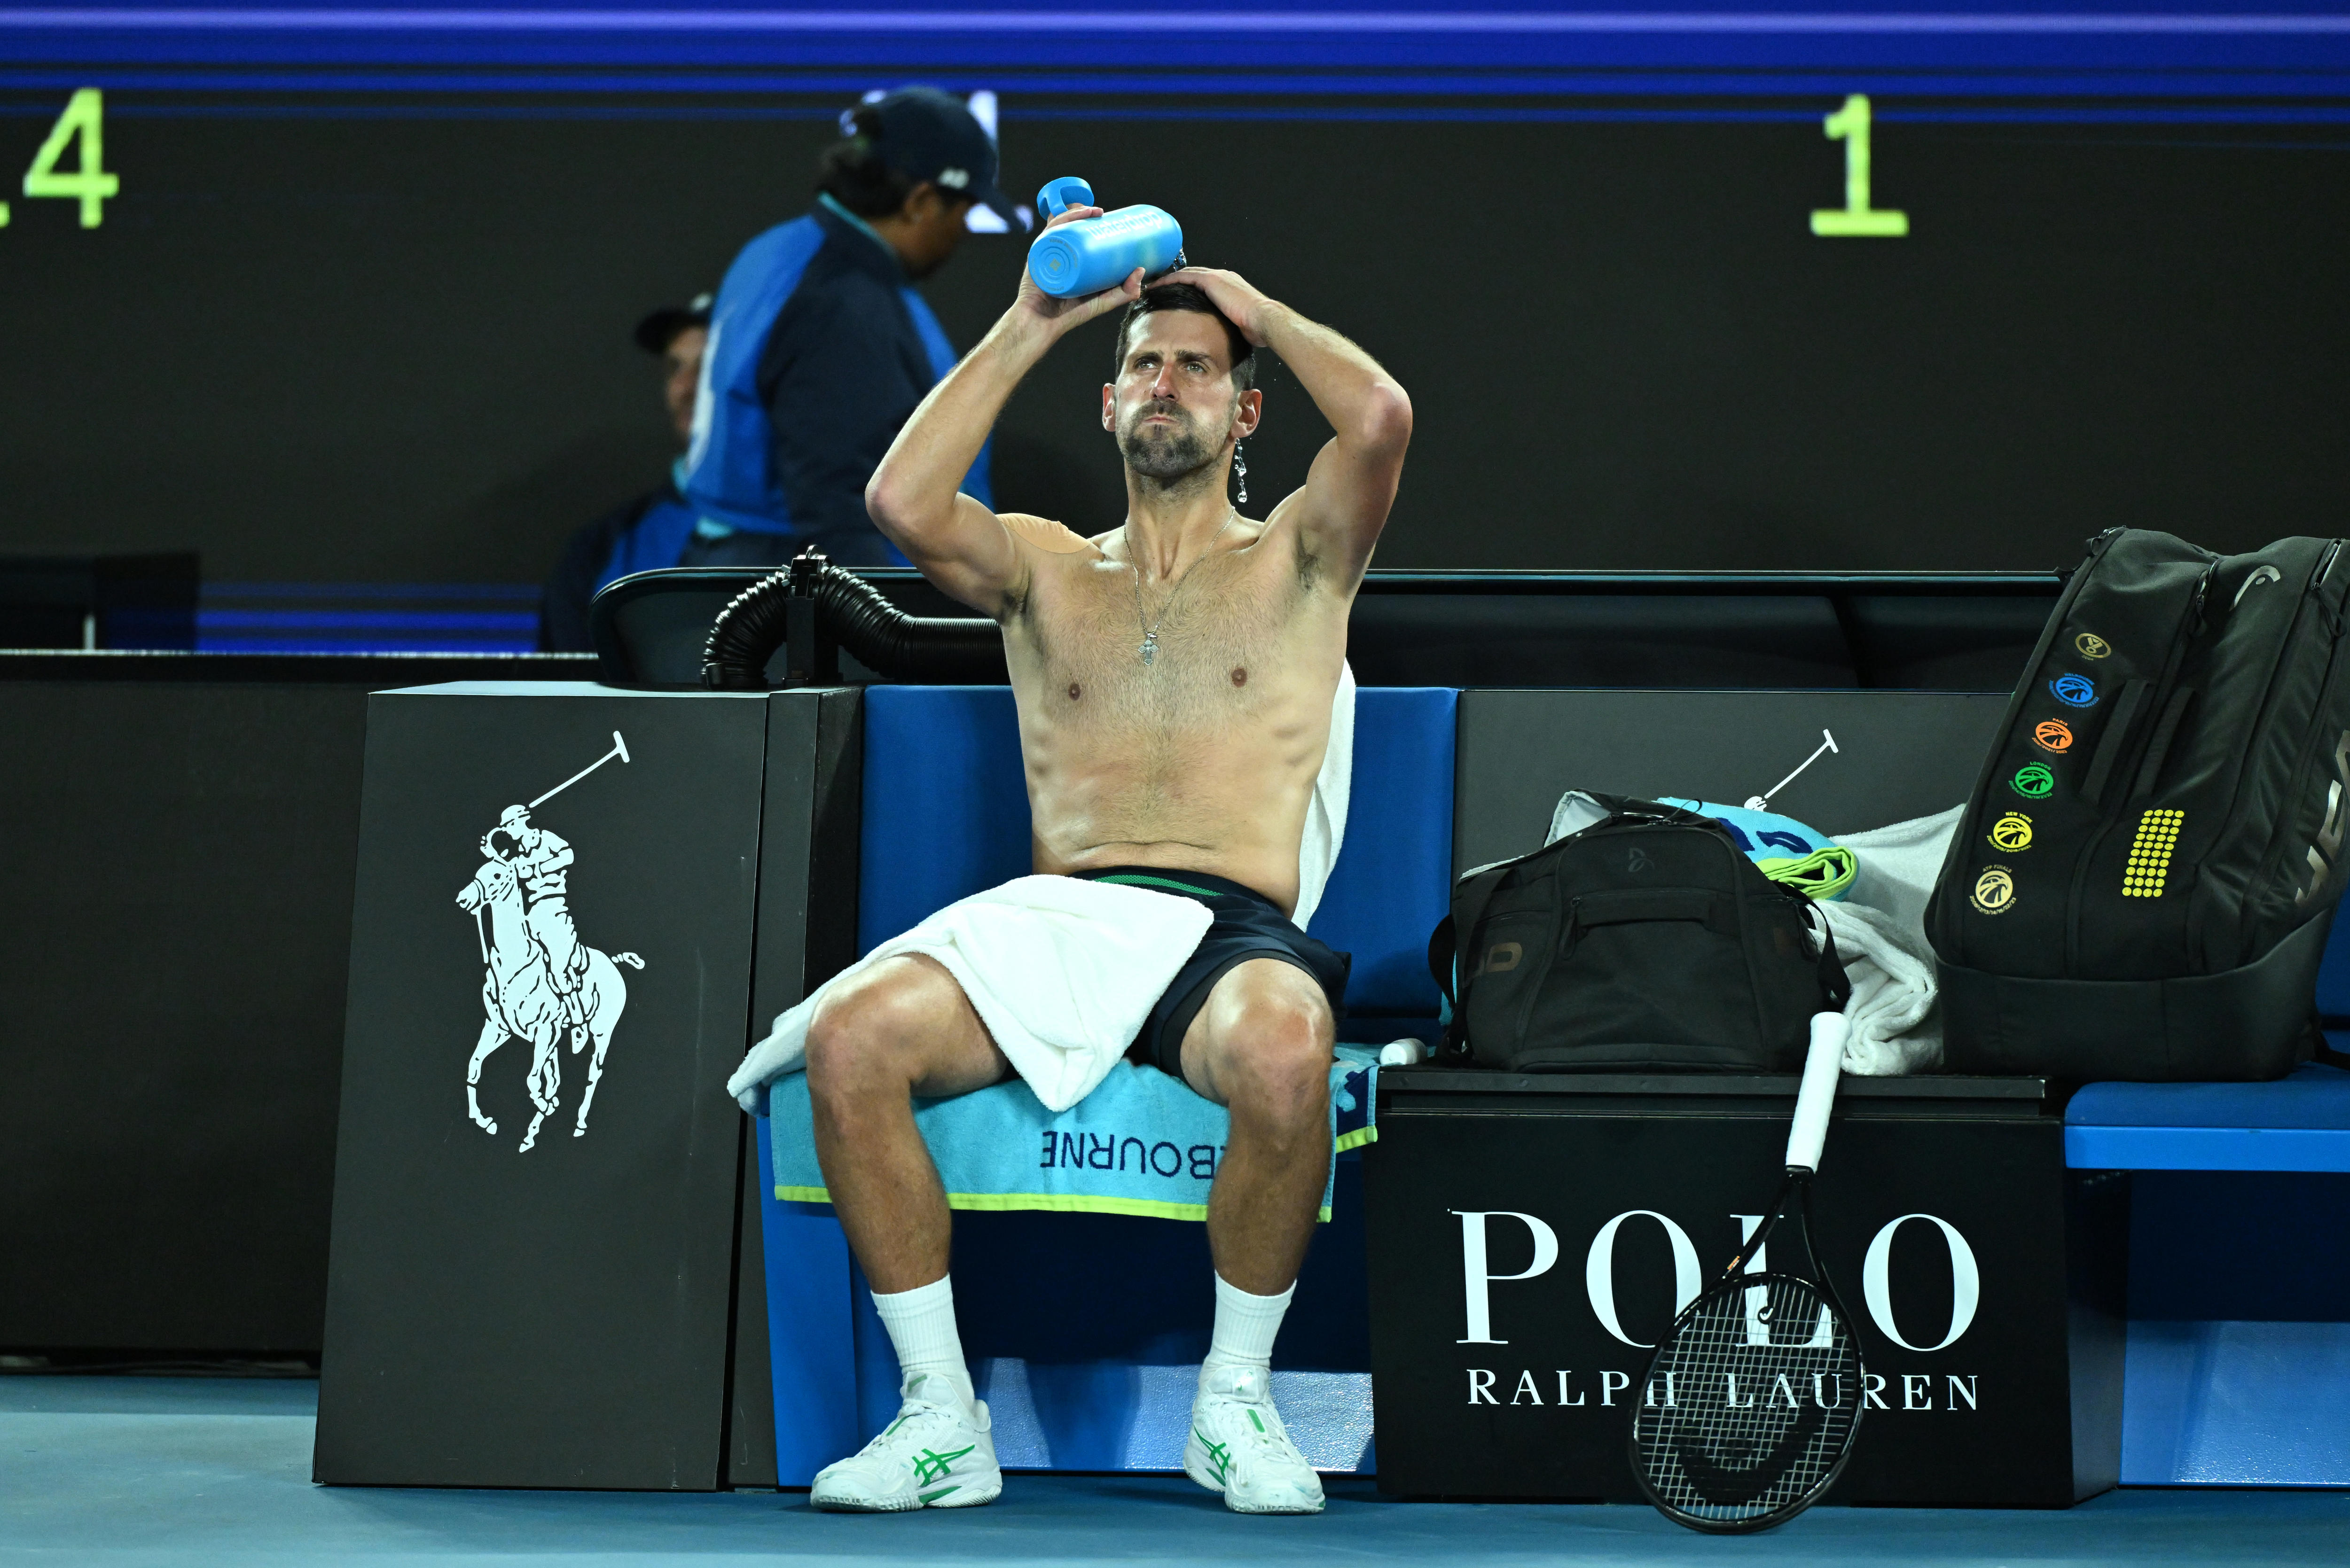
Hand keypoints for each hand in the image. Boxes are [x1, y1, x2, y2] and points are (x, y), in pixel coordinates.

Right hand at [1009, 203, 1142, 338]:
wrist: (1042, 324)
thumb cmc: (1069, 315)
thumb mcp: (1103, 301)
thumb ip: (1124, 291)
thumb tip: (1142, 271)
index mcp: (1071, 260)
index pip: (1080, 234)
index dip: (1092, 221)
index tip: (1110, 217)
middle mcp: (1059, 253)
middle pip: (1070, 225)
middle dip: (1084, 212)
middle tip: (1103, 213)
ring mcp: (1047, 252)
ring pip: (1060, 224)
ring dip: (1075, 211)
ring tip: (1093, 211)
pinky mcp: (1038, 254)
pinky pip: (1049, 232)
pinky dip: (1061, 220)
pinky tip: (1073, 214)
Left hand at [1155, 266, 1275, 346]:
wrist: (1263, 319)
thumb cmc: (1256, 327)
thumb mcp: (1240, 324)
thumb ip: (1229, 323)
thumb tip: (1223, 336)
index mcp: (1230, 286)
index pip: (1204, 281)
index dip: (1189, 286)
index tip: (1176, 294)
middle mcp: (1223, 277)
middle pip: (1193, 273)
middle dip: (1176, 279)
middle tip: (1160, 287)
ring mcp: (1218, 277)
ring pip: (1187, 273)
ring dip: (1169, 279)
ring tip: (1154, 286)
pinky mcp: (1212, 280)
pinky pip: (1185, 277)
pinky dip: (1170, 280)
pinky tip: (1158, 286)